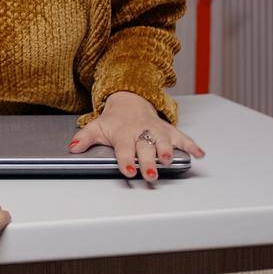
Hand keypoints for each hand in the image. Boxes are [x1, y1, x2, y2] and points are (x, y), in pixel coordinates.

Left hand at [68, 91, 203, 181]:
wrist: (130, 99)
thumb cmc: (114, 120)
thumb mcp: (97, 127)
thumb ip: (84, 138)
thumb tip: (72, 147)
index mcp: (124, 133)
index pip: (125, 148)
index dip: (127, 160)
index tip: (129, 170)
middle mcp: (142, 132)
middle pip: (146, 148)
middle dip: (149, 161)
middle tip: (151, 174)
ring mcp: (157, 130)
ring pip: (164, 141)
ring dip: (168, 151)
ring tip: (169, 160)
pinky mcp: (169, 130)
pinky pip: (182, 137)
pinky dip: (192, 145)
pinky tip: (200, 154)